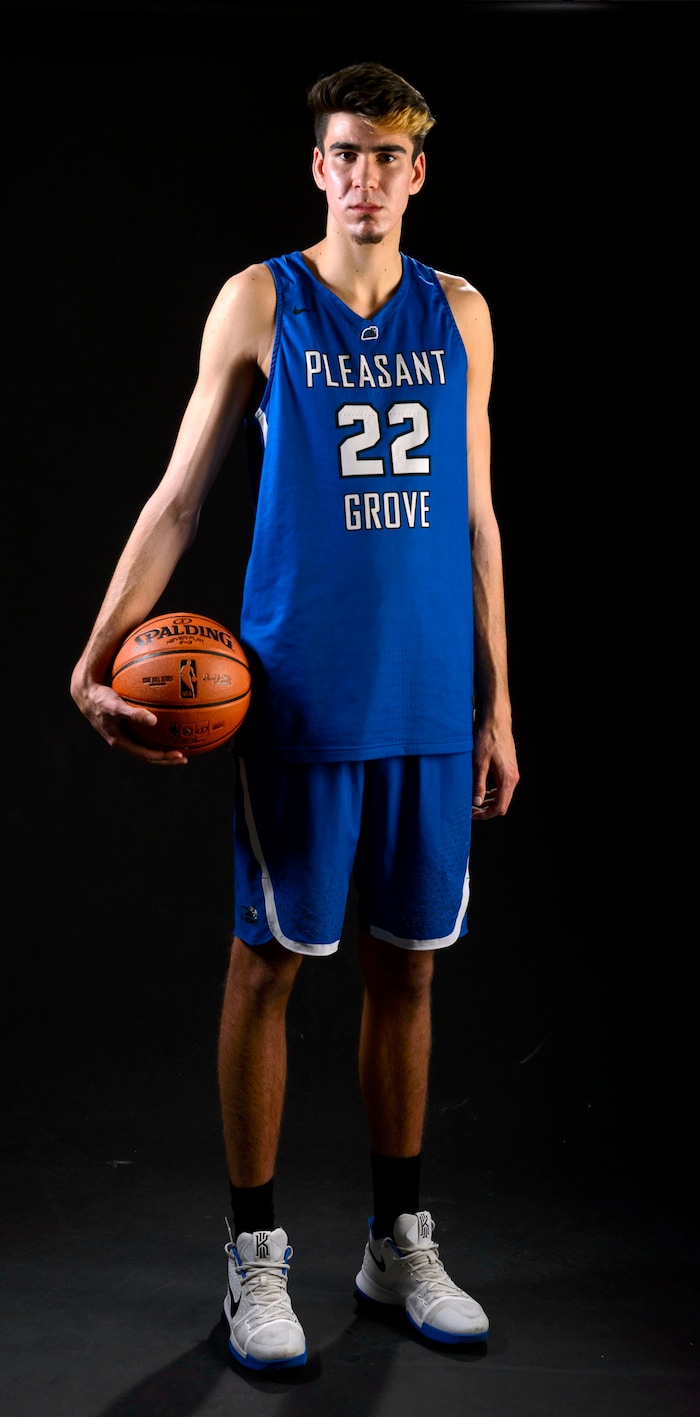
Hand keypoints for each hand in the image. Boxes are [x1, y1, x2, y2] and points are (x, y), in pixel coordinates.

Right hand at [70, 676, 187, 764]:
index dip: (163, 758)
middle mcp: (122, 741)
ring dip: (161, 748)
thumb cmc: (100, 698)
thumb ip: (133, 713)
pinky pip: (143, 734)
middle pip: (148, 755)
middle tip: (184, 757)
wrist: (86, 693)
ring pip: (145, 746)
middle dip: (166, 758)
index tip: (179, 755)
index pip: (146, 755)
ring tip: (178, 746)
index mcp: (120, 742)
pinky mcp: (124, 727)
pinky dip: (155, 734)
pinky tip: (167, 724)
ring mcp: (123, 735)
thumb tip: (154, 720)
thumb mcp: (116, 706)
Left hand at [471, 727, 518, 819]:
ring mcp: (512, 773)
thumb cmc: (488, 739)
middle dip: (487, 809)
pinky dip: (493, 793)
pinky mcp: (509, 769)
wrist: (497, 722)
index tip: (474, 815)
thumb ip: (478, 784)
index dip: (487, 814)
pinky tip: (482, 790)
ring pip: (503, 796)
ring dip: (489, 801)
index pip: (500, 807)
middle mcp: (513, 778)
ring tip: (474, 801)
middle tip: (471, 809)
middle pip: (502, 803)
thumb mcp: (479, 763)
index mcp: (507, 779)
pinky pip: (503, 787)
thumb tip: (476, 802)